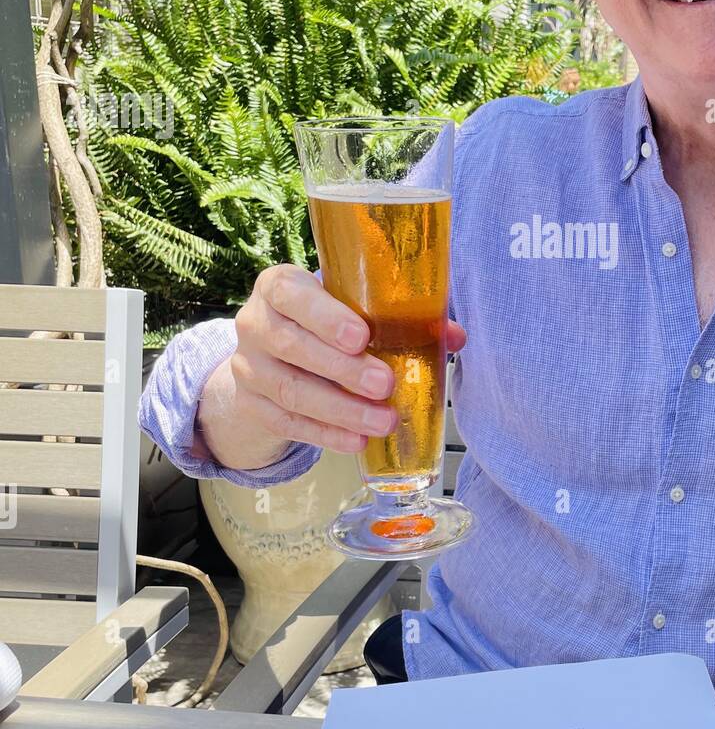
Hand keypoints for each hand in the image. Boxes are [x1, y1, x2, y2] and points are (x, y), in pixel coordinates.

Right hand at [196, 263, 466, 470]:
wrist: (269, 358)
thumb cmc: (323, 323)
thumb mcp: (349, 308)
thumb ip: (398, 316)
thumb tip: (454, 336)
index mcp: (280, 286)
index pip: (292, 294)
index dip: (325, 316)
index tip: (362, 337)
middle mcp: (255, 322)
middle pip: (291, 345)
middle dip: (342, 369)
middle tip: (386, 384)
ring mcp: (247, 366)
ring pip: (290, 390)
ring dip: (341, 410)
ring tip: (383, 421)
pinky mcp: (249, 404)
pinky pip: (287, 423)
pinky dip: (325, 434)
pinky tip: (356, 442)